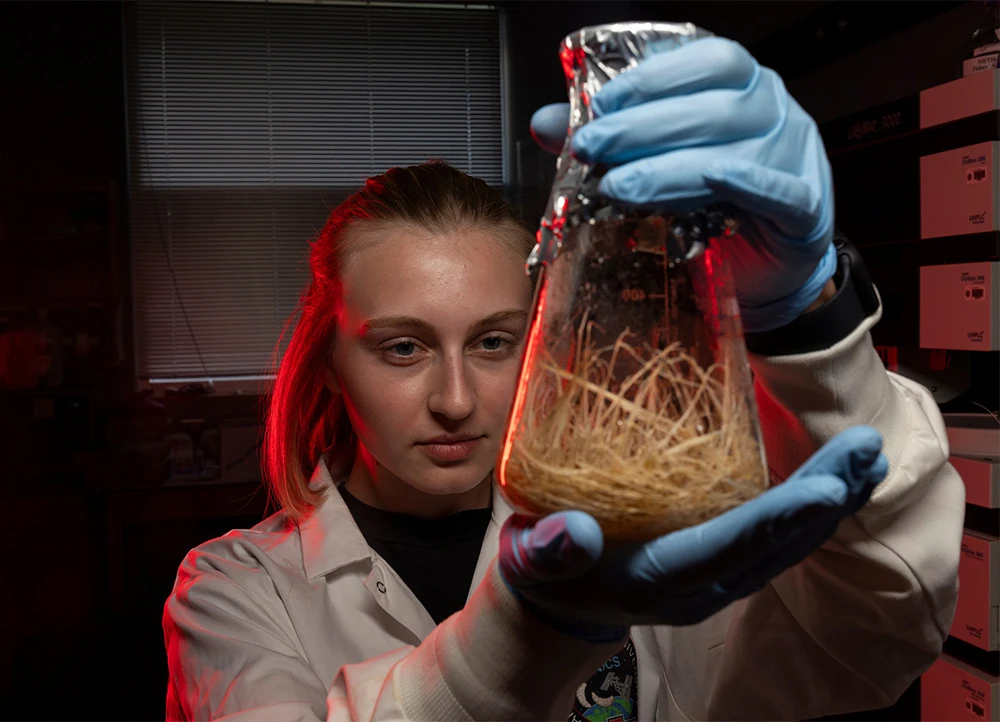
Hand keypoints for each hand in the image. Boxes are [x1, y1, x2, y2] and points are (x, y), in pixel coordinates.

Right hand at [499, 426, 887, 641]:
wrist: (559, 602)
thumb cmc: (545, 570)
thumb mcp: (533, 558)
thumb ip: (551, 549)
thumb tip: (578, 533)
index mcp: (655, 579)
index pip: (727, 547)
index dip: (777, 519)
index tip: (824, 487)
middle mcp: (698, 586)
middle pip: (774, 545)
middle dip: (824, 499)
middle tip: (866, 450)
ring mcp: (714, 581)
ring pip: (786, 545)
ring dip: (830, 500)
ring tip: (868, 455)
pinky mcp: (719, 566)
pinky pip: (776, 541)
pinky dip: (810, 509)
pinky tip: (836, 478)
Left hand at [530, 37, 836, 332]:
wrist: (766, 268)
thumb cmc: (717, 207)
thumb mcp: (663, 163)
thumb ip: (612, 138)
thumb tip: (546, 123)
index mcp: (743, 89)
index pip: (709, 62)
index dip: (654, 78)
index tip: (603, 103)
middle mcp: (773, 114)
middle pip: (713, 107)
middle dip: (643, 128)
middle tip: (593, 147)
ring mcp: (795, 159)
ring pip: (734, 151)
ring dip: (669, 167)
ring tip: (618, 186)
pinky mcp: (806, 211)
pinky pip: (782, 192)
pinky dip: (748, 182)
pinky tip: (712, 176)